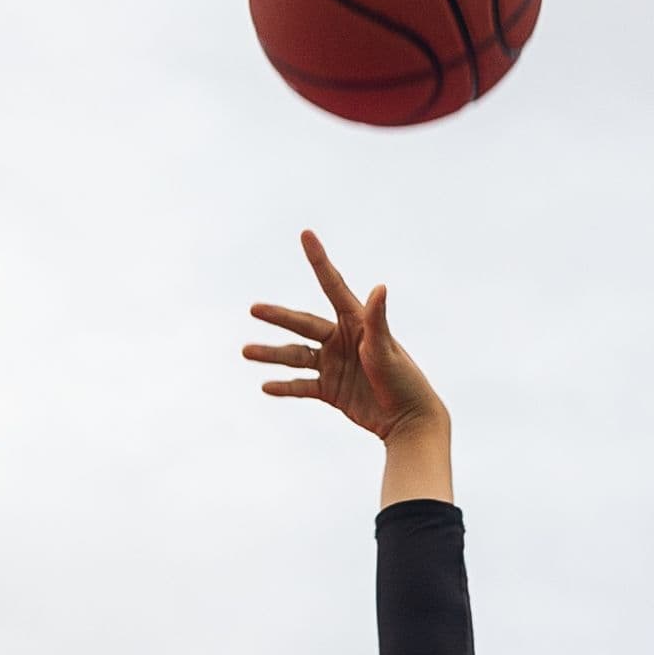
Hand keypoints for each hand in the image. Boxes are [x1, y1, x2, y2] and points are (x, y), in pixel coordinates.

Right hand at [244, 234, 451, 507]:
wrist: (408, 420)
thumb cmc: (402, 380)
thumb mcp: (385, 349)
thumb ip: (378, 319)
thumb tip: (380, 287)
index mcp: (356, 323)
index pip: (332, 285)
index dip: (318, 259)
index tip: (306, 234)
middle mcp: (342, 340)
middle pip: (303, 324)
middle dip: (278, 317)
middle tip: (253, 309)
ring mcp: (334, 365)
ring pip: (296, 357)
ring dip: (271, 355)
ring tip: (245, 352)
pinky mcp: (331, 390)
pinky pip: (302, 386)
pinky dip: (284, 387)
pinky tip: (265, 386)